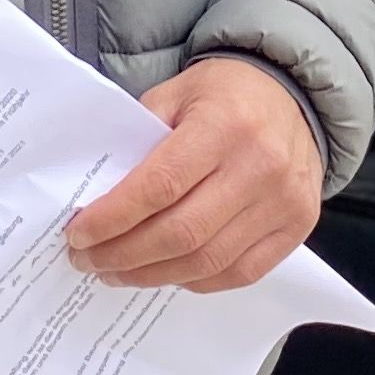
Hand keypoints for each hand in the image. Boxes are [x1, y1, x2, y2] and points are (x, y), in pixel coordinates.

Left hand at [65, 56, 323, 293]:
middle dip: (123, 254)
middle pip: (181, 233)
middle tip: (87, 259)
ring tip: (116, 271)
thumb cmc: (226, 95)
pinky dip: (193, 280)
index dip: (113, 218)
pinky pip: (238, 272)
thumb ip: (139, 141)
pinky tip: (164, 271)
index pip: (160, 186)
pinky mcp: (297, 227)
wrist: (295, 97)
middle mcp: (259, 166)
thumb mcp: (175, 95)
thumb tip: (97, 200)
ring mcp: (283, 201)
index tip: (78, 234)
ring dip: (151, 275)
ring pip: (207, 261)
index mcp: (225, 124)